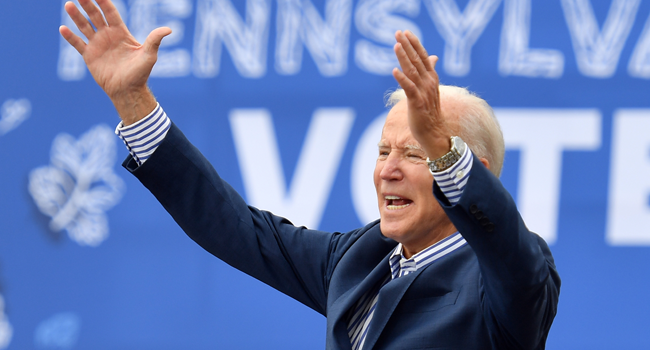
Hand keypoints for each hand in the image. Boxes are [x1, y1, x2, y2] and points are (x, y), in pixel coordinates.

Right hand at [59, 0, 170, 124]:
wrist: (128, 90)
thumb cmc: (140, 73)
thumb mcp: (149, 56)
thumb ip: (154, 40)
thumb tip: (168, 30)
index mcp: (121, 32)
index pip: (110, 12)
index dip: (104, 1)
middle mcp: (108, 36)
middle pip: (95, 15)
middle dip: (88, 4)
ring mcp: (97, 44)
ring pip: (84, 26)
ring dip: (76, 16)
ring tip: (69, 4)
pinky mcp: (89, 55)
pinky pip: (77, 44)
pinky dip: (70, 37)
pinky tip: (62, 29)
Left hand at [392, 30, 450, 159]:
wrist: (434, 132)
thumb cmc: (429, 111)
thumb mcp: (430, 88)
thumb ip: (430, 71)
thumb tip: (433, 57)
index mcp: (431, 78)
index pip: (423, 57)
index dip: (414, 44)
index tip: (406, 32)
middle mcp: (429, 82)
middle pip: (417, 60)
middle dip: (407, 45)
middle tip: (398, 32)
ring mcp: (423, 92)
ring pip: (412, 71)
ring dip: (404, 57)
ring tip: (396, 45)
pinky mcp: (417, 103)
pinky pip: (409, 88)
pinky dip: (402, 79)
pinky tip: (394, 70)